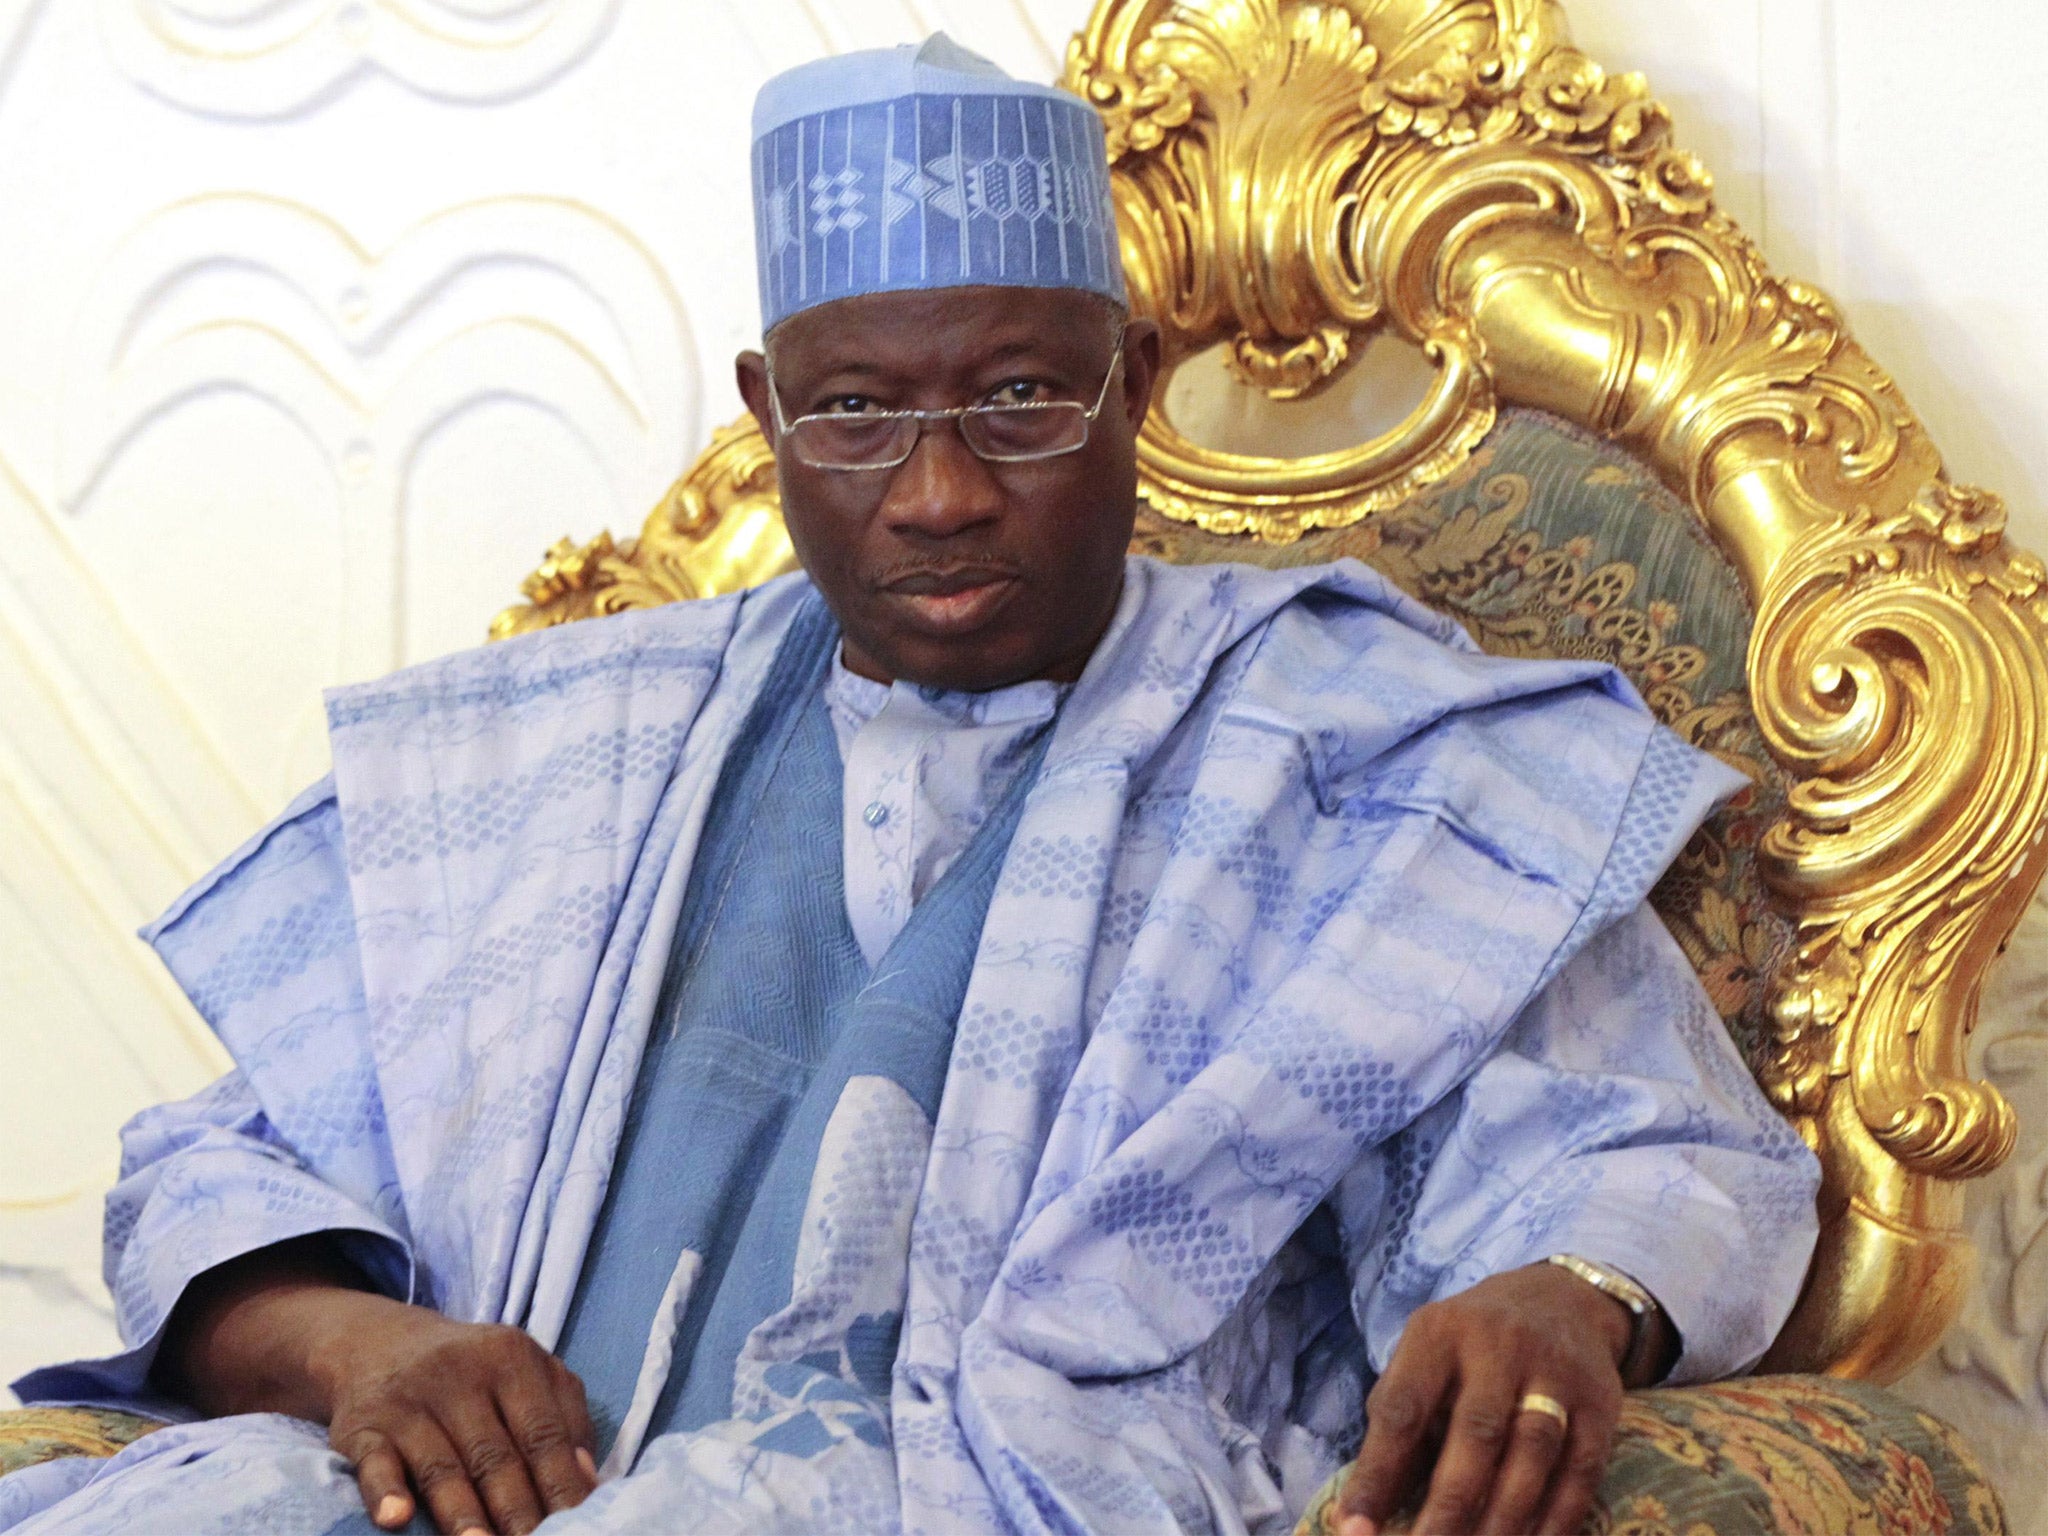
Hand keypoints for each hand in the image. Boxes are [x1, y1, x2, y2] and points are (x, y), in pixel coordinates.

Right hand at [313, 1295, 598, 1534]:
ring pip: (441, 1467)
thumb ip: (565, 1418)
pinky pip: (375, 1463)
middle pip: (495, 1457)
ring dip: (462, 1514)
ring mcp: (408, 1400)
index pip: (543, 1433)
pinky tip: (397, 1519)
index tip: (579, 1526)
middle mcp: (459, 1374)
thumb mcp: (528, 1372)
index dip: (561, 1486)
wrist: (381, 1343)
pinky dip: (386, 1492)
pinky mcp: (362, 1426)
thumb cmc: (474, 1371)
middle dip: (518, 1511)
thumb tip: (587, 1479)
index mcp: (511, 1358)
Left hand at [1335, 1263, 1650, 1535]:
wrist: (1559, 1299)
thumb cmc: (1470, 1347)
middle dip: (1449, 1505)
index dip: (1377, 1473)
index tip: (1354, 1529)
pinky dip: (1558, 1518)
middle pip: (1475, 1432)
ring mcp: (1554, 1371)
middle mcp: (1498, 1346)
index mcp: (1437, 1334)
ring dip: (1504, 1518)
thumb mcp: (1426, 1358)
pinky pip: (1581, 1469)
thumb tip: (1367, 1507)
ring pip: (1532, 1452)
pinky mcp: (1600, 1402)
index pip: (1402, 1408)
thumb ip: (1401, 1424)